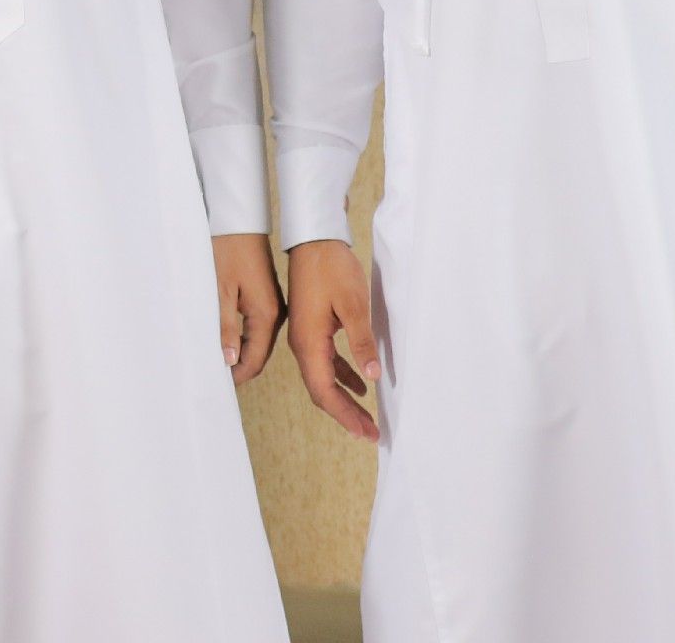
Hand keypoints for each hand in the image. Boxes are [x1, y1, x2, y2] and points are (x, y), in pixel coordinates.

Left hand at [213, 233, 282, 384]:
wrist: (240, 223)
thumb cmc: (228, 251)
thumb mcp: (221, 291)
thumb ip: (225, 328)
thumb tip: (229, 361)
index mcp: (266, 314)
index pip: (255, 359)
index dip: (238, 375)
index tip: (219, 385)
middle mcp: (276, 314)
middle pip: (260, 354)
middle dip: (240, 368)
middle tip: (217, 379)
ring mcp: (274, 307)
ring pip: (259, 342)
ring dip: (242, 355)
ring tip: (220, 366)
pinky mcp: (268, 300)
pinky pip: (259, 329)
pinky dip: (245, 340)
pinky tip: (230, 343)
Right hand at [285, 239, 378, 441]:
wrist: (314, 240)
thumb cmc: (331, 268)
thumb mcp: (353, 304)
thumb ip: (361, 341)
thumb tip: (372, 375)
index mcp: (308, 342)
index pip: (324, 391)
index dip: (344, 414)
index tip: (365, 432)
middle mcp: (302, 344)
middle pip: (321, 390)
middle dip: (345, 414)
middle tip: (370, 433)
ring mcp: (306, 336)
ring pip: (323, 378)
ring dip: (345, 399)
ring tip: (367, 418)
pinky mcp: (313, 328)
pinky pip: (326, 362)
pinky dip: (343, 378)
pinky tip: (361, 384)